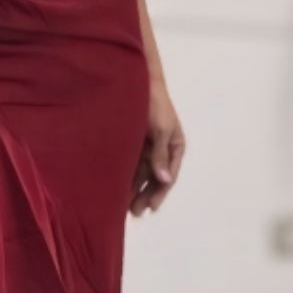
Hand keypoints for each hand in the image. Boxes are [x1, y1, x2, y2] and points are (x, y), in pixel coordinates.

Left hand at [130, 77, 183, 216]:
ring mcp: (147, 145)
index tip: (151, 207)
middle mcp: (162, 148)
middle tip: (135, 212)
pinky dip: (125, 175)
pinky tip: (117, 187)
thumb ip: (161, 155)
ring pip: (141, 172)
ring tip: (124, 206)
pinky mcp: (132, 141)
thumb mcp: (161, 129)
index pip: (169, 174)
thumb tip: (165, 180)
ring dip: (134, 188)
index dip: (160, 191)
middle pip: (154, 176)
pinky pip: (130, 163)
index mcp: (175, 144)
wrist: (135, 80)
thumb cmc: (153, 102)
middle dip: (145, 194)